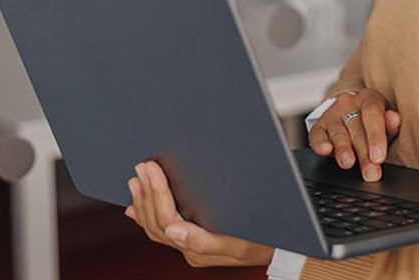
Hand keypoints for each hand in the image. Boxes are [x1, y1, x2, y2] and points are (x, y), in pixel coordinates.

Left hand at [125, 160, 273, 267]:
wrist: (282, 249)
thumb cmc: (265, 243)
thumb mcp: (241, 243)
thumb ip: (206, 241)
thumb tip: (173, 231)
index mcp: (198, 249)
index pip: (166, 220)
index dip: (156, 193)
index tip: (151, 169)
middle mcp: (189, 248)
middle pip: (155, 222)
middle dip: (146, 193)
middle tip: (141, 168)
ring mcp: (189, 245)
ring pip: (154, 226)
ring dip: (144, 201)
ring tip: (136, 181)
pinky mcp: (191, 239)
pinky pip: (161, 229)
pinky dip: (146, 215)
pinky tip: (137, 208)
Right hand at [307, 87, 401, 181]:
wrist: (349, 113)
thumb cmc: (371, 123)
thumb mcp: (385, 121)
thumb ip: (391, 124)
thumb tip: (394, 119)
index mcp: (369, 99)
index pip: (372, 113)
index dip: (376, 136)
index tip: (379, 157)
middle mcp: (349, 104)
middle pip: (356, 128)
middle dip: (364, 153)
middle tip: (371, 173)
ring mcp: (332, 114)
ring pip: (338, 132)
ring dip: (343, 150)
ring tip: (348, 163)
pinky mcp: (318, 127)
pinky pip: (317, 135)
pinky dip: (320, 144)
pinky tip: (326, 150)